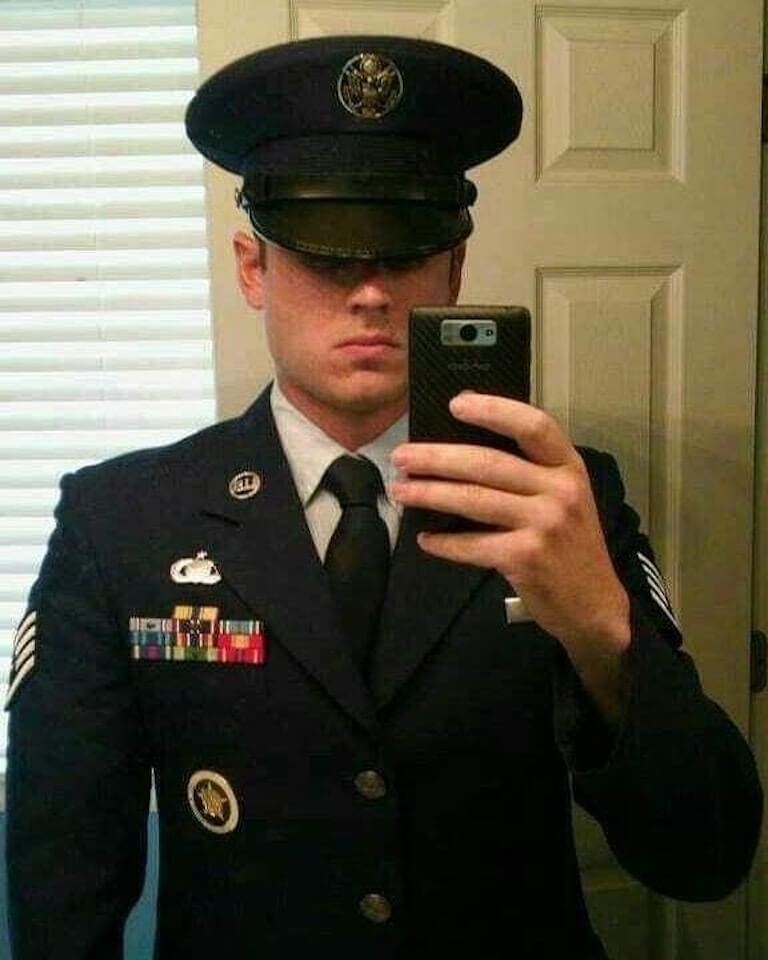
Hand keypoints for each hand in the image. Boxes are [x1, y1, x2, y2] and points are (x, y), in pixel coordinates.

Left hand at [391, 393, 630, 719]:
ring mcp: (544, 524)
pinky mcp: (526, 557)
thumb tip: (461, 451)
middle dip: (437, 457)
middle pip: (488, 463)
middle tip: (402, 457)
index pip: (534, 425)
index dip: (494, 410)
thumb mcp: (564, 499)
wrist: (595, 605)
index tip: (455, 403)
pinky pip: (472, 544)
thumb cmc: (570, 546)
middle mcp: (560, 491)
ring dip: (429, 494)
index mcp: (568, 468)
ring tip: (401, 491)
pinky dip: (444, 543)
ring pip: (473, 500)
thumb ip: (530, 474)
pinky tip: (425, 539)